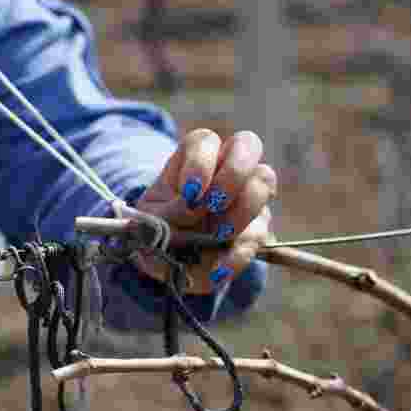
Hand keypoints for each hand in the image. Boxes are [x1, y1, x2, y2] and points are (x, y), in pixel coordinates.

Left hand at [133, 129, 276, 294]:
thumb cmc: (155, 228)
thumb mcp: (147, 221)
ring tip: (218, 234)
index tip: (189, 191)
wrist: (166, 260)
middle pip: (248, 145)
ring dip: (242, 211)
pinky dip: (238, 255)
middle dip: (232, 174)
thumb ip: (164, 215)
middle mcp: (226, 169)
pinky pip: (259, 236)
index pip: (205, 141)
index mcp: (194, 159)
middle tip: (213, 203)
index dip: (200, 162)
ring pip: (263, 182)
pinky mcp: (255, 230)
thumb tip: (191, 211)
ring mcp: (246, 196)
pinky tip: (218, 269)